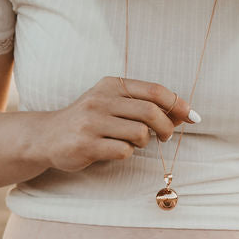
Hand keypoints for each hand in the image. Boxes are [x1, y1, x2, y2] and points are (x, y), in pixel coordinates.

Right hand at [41, 76, 195, 172]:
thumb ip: (145, 106)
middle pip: (151, 112)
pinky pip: (123, 151)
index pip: (154, 90)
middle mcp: (101, 99)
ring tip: (132, 143)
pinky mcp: (86, 144)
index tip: (192, 117)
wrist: (47, 136)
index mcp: (112, 85)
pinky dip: (126, 153)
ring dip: (143, 142)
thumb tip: (185, 114)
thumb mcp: (113, 104)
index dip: (178, 104)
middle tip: (166, 137)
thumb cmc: (89, 120)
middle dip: (167, 127)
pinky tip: (114, 151)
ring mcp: (92, 122)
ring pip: (140, 133)